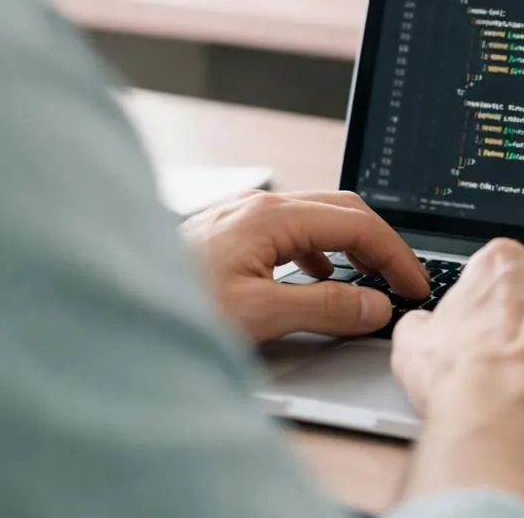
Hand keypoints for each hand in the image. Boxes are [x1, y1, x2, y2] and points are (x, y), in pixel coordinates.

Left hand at [180, 191, 429, 342]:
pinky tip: (317, 279)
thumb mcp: (259, 315)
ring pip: (317, 219)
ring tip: (369, 281)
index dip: (395, 255)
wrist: (106, 312)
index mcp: (272, 217)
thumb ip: (324, 309)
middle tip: (404, 281)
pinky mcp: (229, 235)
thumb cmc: (171, 307)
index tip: (416, 285)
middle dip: (380, 243)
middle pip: (342, 210)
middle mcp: (259, 208)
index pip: (357, 223)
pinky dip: (320, 252)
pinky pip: (292, 232)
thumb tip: (374, 305)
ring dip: (350, 247)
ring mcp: (242, 217)